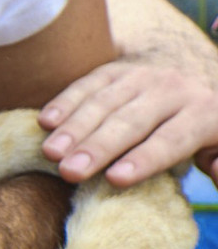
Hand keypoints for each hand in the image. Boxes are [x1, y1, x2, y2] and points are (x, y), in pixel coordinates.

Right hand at [40, 60, 217, 186]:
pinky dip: (65, 102)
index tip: (115, 179)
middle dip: (97, 147)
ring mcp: (141, 76)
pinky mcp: (116, 70)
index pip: (170, 139)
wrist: (194, 79)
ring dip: (73, 129)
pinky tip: (46, 122)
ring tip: (50, 152)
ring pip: (104, 103)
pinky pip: (87, 84)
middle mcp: (172, 89)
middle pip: (130, 122)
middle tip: (69, 171)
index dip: (143, 159)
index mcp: (204, 113)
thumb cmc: (202, 132)